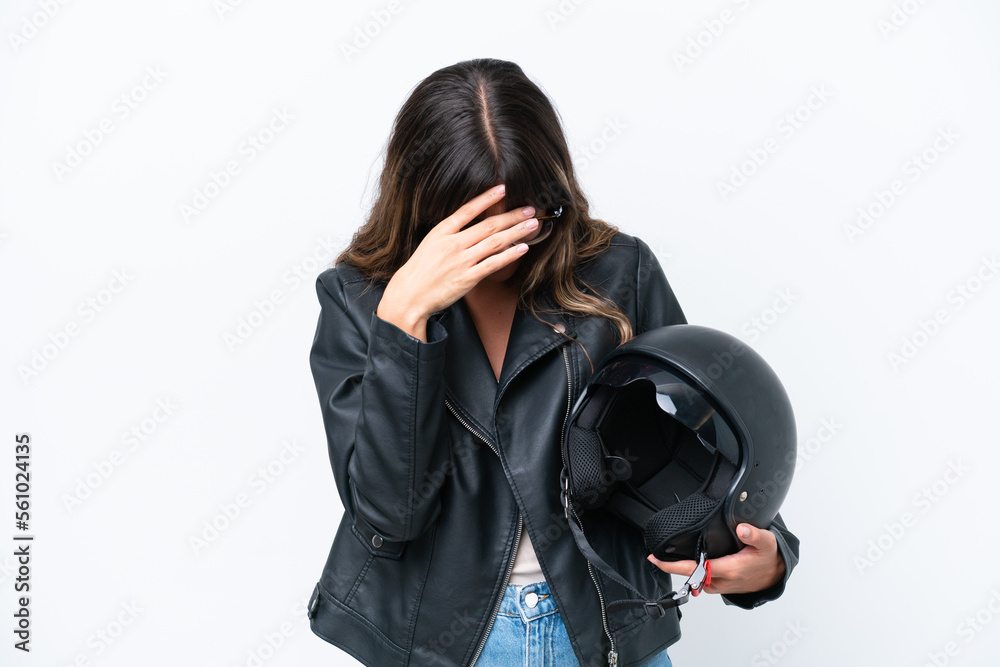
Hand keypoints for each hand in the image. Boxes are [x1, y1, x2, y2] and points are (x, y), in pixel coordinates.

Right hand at [377, 184, 538, 340]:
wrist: (409, 295)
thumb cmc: (420, 270)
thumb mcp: (431, 243)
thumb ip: (451, 234)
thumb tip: (473, 225)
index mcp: (442, 232)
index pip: (468, 209)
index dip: (486, 198)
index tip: (503, 188)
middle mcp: (453, 244)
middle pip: (488, 225)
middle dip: (512, 216)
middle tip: (530, 209)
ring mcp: (461, 261)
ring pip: (495, 242)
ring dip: (516, 232)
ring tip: (532, 225)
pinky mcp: (468, 278)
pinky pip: (493, 264)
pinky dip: (510, 255)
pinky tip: (522, 248)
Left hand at [646, 523, 785, 594]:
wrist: (775, 574)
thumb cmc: (768, 559)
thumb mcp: (767, 543)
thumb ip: (754, 535)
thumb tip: (742, 529)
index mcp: (729, 569)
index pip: (695, 568)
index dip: (673, 566)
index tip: (656, 559)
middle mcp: (721, 580)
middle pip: (689, 575)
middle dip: (671, 567)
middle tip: (655, 555)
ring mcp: (719, 585)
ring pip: (693, 579)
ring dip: (680, 570)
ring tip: (667, 557)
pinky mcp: (719, 586)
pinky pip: (700, 581)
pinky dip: (691, 572)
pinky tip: (685, 562)